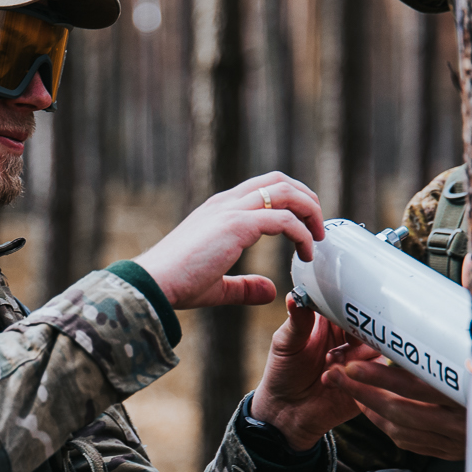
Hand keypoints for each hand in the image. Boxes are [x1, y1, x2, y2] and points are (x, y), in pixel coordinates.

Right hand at [131, 172, 324, 308]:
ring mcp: (232, 211)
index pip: (263, 187)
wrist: (152, 284)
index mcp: (219, 210)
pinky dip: (302, 234)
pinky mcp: (237, 226)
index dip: (291, 202)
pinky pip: (284, 219)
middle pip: (280, 180)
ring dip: (310, 211)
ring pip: (286, 192)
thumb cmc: (176, 285)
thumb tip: (271, 291)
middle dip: (307, 200)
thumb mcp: (217, 286)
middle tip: (318, 228)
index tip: (305, 227)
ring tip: (318, 237)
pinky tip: (306, 253)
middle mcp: (227, 203)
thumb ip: (244, 286)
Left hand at [249, 295, 362, 449]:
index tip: (345, 312)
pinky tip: (330, 382)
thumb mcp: (285, 344)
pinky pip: (375, 377)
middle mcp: (350, 339)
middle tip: (341, 343)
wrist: (286, 411)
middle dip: (357, 333)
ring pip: (375, 350)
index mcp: (332, 322)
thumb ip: (297, 321)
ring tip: (328, 365)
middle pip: (370, 326)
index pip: (350, 305)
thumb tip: (295, 295)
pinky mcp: (368, 384)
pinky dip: (353, 378)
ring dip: (353, 357)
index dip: (350, 307)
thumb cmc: (283, 372)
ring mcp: (361, 361)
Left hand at [323, 345, 467, 459]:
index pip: (413, 386)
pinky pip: (411, 442)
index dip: (380, 377)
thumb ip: (450, 353)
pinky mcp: (451, 451)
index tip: (353, 366)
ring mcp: (455, 440)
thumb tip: (417, 330)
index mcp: (468, 395)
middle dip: (362, 392)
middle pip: (398, 409)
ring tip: (351, 390)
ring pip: (400, 428)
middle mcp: (459, 421)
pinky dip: (388, 427)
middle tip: (338, 375)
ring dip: (371, 410)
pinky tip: (375, 412)